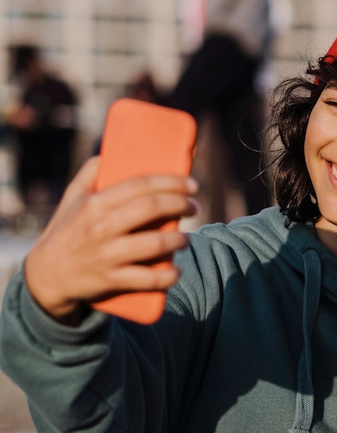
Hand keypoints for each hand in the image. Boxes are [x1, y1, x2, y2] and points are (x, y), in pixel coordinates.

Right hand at [24, 157, 197, 324]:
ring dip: (178, 240)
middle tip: (194, 207)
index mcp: (94, 203)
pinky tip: (176, 271)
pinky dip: (166, 276)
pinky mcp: (110, 280)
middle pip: (151, 208)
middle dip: (180, 204)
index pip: (140, 185)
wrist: (46, 277)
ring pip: (154, 244)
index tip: (192, 184)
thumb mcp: (71, 199)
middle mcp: (101, 227)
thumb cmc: (65, 232)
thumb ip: (89, 174)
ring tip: (186, 239)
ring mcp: (107, 255)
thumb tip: (110, 153)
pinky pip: (146, 279)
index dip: (171, 182)